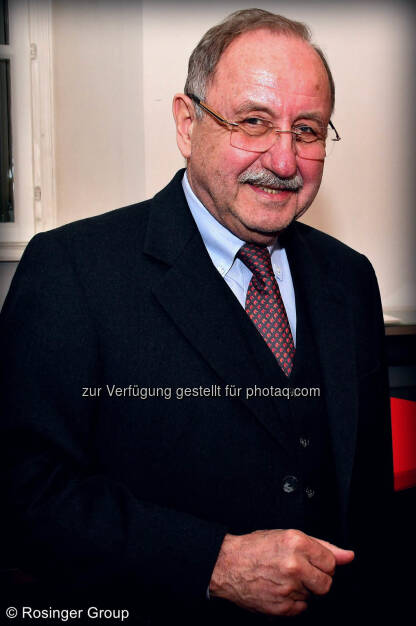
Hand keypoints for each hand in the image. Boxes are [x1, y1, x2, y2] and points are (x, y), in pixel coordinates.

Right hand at [209, 529, 353, 616]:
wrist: (227, 565)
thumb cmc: (254, 548)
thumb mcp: (287, 536)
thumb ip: (321, 546)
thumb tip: (348, 556)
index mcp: (296, 543)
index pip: (330, 562)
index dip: (321, 563)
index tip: (310, 562)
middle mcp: (294, 565)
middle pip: (326, 582)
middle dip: (316, 579)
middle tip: (300, 572)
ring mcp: (288, 588)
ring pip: (313, 596)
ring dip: (303, 590)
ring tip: (283, 578)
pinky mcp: (282, 607)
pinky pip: (302, 608)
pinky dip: (294, 601)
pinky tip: (279, 589)